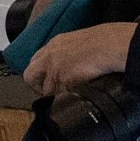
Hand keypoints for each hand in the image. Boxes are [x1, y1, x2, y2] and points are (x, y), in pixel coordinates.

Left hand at [23, 22, 137, 97]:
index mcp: (54, 44)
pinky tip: (73, 98)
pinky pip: (58, 96)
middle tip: (48, 92)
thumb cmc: (104, 41)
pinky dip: (64, 99)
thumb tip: (73, 62)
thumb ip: (70, 51)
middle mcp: (49, 56)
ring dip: (53, 95)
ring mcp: (54, 69)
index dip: (39, 72)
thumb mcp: (80, 41)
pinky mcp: (62, 81)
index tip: (47, 80)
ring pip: (45, 90)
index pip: (35, 60)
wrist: (110, 44)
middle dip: (36, 86)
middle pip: (29, 76)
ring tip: (66, 97)